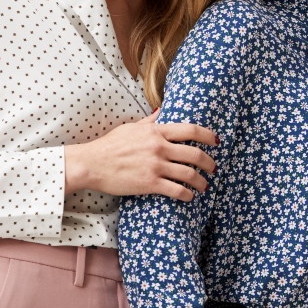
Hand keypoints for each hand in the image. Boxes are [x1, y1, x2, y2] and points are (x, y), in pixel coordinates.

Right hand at [64, 111, 218, 201]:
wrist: (91, 164)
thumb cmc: (109, 145)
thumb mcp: (130, 128)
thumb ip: (149, 121)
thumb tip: (161, 110)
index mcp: (156, 131)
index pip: (191, 130)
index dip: (208, 136)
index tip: (216, 142)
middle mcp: (159, 147)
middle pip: (195, 154)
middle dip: (209, 163)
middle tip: (214, 168)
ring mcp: (155, 166)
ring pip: (189, 174)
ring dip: (201, 181)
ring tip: (205, 186)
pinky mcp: (150, 183)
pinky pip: (177, 190)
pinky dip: (187, 194)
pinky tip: (190, 197)